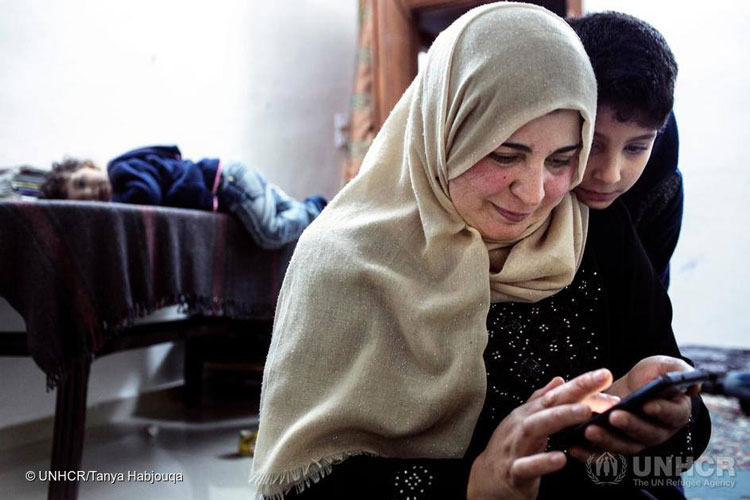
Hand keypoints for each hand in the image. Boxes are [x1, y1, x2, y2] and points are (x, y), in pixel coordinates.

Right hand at [467, 369, 619, 499]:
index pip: (555, 394)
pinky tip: (560, 458)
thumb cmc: (511, 450)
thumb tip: (560, 380)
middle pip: (546, 405)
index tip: (603, 375)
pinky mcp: (513, 472)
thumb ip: (542, 402)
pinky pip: (527, 466)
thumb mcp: (525, 423)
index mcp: (527, 414)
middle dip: (573, 393)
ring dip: (559, 418)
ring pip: (534, 428)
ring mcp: (515, 447)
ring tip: (583, 412)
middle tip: (599, 384)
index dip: (579, 383)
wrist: (486, 481)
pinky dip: (542, 461)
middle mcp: (520, 425)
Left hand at [570, 356, 695, 459]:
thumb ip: (678, 371)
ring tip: (589, 430)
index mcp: (674, 413)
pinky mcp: (614, 447)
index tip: (647, 404)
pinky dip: (589, 454)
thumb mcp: (664, 366)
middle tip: (614, 416)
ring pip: (624, 446)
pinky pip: (603, 455)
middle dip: (630, 425)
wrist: (630, 386)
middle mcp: (657, 432)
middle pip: (646, 434)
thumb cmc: (651, 375)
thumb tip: (693, 385)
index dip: (661, 410)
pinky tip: (572, 447)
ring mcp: (635, 442)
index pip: (672, 414)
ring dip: (607, 441)